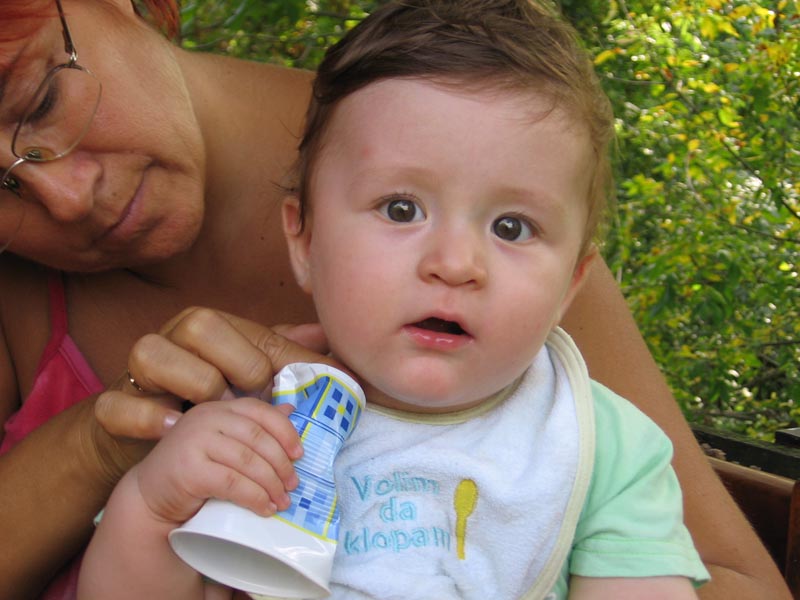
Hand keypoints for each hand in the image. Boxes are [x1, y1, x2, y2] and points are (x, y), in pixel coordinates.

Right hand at [91, 307, 334, 482]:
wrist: (150, 443)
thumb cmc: (211, 403)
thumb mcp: (252, 378)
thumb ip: (286, 357)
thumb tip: (328, 336)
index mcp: (213, 328)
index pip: (253, 332)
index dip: (283, 364)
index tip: (295, 396)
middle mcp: (174, 338)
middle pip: (200, 327)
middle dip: (235, 365)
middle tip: (249, 400)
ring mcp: (138, 370)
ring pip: (154, 354)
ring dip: (191, 386)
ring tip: (209, 413)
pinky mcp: (112, 405)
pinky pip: (118, 404)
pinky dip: (147, 417)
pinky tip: (171, 429)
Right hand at [134, 395, 303, 523]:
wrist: (150, 496)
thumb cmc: (193, 468)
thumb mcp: (224, 441)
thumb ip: (253, 426)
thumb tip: (291, 410)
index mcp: (218, 409)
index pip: (260, 411)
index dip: (285, 431)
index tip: (299, 455)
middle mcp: (206, 419)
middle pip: (258, 437)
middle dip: (281, 463)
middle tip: (293, 485)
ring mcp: (195, 442)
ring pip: (248, 461)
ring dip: (271, 484)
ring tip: (282, 501)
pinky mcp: (190, 470)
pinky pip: (233, 483)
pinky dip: (254, 497)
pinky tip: (264, 508)